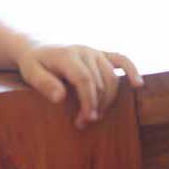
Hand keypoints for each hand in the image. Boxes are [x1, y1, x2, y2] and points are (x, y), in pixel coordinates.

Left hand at [15, 44, 143, 129]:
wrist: (36, 46)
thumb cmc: (34, 63)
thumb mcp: (31, 72)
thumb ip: (43, 84)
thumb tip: (60, 98)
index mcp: (67, 55)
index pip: (85, 80)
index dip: (88, 101)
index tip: (86, 119)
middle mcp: (84, 51)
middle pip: (99, 82)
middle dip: (94, 105)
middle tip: (83, 122)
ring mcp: (95, 51)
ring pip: (112, 77)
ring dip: (107, 99)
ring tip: (95, 115)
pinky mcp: (101, 53)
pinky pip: (121, 59)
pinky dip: (131, 71)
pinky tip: (137, 85)